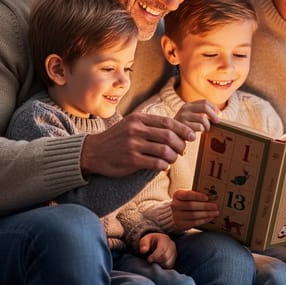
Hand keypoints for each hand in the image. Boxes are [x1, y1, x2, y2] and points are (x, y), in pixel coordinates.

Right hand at [80, 112, 195, 177]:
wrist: (92, 151)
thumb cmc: (117, 138)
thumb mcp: (132, 124)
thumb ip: (151, 125)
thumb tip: (178, 130)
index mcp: (138, 118)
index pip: (168, 122)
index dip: (183, 130)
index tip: (192, 136)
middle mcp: (136, 130)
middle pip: (169, 136)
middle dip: (181, 145)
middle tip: (182, 151)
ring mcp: (133, 145)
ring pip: (165, 151)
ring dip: (173, 157)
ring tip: (172, 159)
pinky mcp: (131, 160)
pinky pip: (156, 163)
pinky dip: (164, 166)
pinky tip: (163, 166)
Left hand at [138, 232, 176, 268]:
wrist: (158, 242)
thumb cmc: (151, 242)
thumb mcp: (145, 239)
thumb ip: (143, 244)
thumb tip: (143, 250)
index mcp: (164, 239)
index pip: (162, 249)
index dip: (154, 256)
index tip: (148, 259)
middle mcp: (171, 246)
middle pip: (165, 257)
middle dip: (156, 260)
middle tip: (151, 260)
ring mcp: (174, 253)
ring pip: (168, 263)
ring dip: (160, 264)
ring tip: (155, 261)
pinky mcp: (174, 260)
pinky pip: (170, 267)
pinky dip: (163, 267)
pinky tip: (158, 264)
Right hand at [171, 189, 218, 229]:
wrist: (175, 214)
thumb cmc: (185, 202)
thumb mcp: (187, 196)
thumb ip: (196, 195)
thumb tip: (212, 196)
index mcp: (177, 195)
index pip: (187, 195)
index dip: (197, 196)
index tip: (207, 197)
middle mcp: (175, 205)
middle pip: (191, 206)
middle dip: (205, 206)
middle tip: (215, 206)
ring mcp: (177, 216)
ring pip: (194, 215)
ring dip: (206, 214)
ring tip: (215, 212)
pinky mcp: (181, 225)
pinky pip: (194, 223)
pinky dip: (204, 220)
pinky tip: (210, 218)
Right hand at [174, 99, 219, 133]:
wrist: (170, 137)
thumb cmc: (184, 129)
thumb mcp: (191, 118)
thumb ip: (201, 114)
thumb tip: (219, 114)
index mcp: (188, 105)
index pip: (204, 102)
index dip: (214, 108)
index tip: (219, 114)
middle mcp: (184, 109)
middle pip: (205, 107)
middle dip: (213, 115)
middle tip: (217, 122)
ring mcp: (183, 117)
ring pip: (203, 118)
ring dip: (207, 126)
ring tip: (204, 130)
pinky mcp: (182, 126)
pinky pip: (199, 127)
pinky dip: (201, 131)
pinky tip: (198, 134)